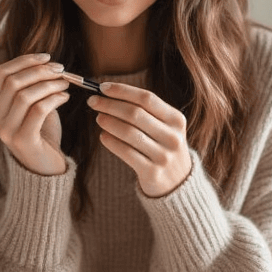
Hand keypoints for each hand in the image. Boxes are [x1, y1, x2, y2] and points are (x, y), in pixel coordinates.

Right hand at [0, 53, 69, 175]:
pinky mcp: (22, 140)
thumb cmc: (41, 134)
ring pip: (25, 95)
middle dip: (40, 71)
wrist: (45, 169)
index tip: (47, 57)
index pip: (1, 73)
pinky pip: (38, 110)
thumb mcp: (33, 106)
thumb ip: (33, 86)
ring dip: (49, 84)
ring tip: (66, 84)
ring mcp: (5, 130)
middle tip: (61, 70)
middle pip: (13, 81)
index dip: (24, 61)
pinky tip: (65, 98)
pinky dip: (54, 99)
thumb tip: (47, 61)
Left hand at [87, 82, 192, 196]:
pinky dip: (111, 142)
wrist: (178, 183)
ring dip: (109, 122)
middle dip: (110, 105)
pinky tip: (102, 137)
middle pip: (135, 114)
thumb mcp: (165, 128)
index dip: (122, 91)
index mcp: (176, 120)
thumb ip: (145, 111)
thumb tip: (110, 93)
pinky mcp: (152, 172)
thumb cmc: (163, 148)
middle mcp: (172, 136)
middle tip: (93, 102)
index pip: (146, 98)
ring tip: (98, 118)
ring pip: (129, 132)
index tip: (102, 87)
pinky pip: (126, 153)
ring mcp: (163, 155)